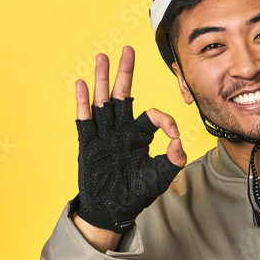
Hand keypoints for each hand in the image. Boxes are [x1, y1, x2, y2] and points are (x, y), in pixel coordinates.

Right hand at [72, 46, 186, 242]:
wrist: (112, 211)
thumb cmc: (135, 194)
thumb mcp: (160, 177)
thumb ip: (172, 161)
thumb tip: (178, 144)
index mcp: (139, 136)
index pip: (151, 115)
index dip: (164, 119)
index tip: (173, 134)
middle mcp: (121, 131)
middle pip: (123, 95)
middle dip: (126, 72)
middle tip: (128, 49)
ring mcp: (104, 136)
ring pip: (103, 102)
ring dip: (103, 79)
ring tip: (102, 57)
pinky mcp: (89, 145)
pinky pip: (85, 120)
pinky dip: (84, 103)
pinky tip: (82, 84)